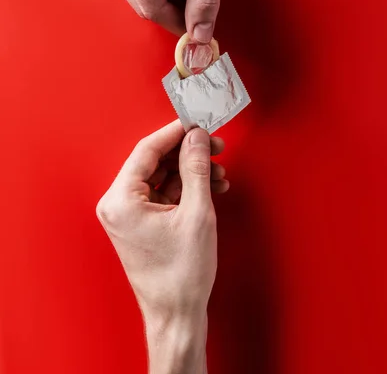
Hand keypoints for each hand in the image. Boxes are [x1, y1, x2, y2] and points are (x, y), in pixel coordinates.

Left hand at [96, 122, 228, 372]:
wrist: (178, 314)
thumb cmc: (181, 274)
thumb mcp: (196, 214)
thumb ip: (196, 168)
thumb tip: (197, 136)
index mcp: (120, 200)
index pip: (147, 150)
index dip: (175, 132)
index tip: (197, 121)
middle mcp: (118, 204)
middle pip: (155, 161)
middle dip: (188, 153)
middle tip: (215, 145)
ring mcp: (129, 214)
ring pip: (163, 176)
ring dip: (191, 170)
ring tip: (219, 171)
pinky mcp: (142, 222)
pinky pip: (165, 193)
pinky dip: (187, 188)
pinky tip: (212, 186)